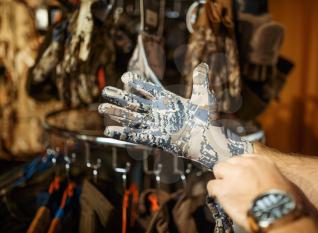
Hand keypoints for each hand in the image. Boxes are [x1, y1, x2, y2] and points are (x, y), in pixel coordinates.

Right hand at [98, 63, 252, 168]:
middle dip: (120, 97)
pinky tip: (109, 130)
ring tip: (101, 107)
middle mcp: (158, 112)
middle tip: (105, 91)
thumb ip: (200, 81)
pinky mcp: (155, 139)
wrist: (208, 141)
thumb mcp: (204, 97)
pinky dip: (123, 133)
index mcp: (167, 101)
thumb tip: (203, 64)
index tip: (124, 77)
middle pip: (135, 103)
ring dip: (117, 113)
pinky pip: (136, 136)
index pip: (148, 90)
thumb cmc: (207, 120)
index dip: (137, 83)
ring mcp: (155, 125)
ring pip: (132, 118)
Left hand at [207, 155, 303, 230]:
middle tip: (233, 185)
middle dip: (229, 173)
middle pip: (229, 162)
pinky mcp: (223, 189)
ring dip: (220, 180)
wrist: (279, 213)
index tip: (240, 176)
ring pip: (218, 170)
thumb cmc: (286, 201)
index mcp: (261, 161)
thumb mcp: (283, 181)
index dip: (240, 169)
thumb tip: (266, 184)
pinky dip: (214, 192)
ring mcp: (233, 175)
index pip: (243, 158)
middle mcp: (246, 164)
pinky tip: (219, 198)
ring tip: (225, 191)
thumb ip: (269, 176)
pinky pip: (211, 185)